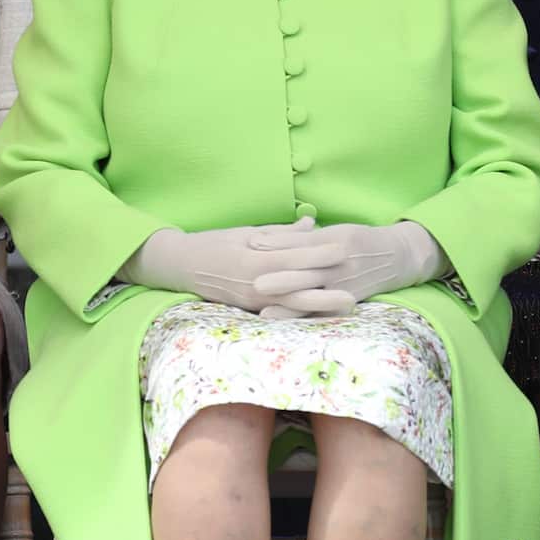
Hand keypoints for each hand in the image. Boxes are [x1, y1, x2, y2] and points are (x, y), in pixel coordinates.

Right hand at [119, 218, 356, 316]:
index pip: (294, 256)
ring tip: (347, 305)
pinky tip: (322, 315)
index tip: (344, 248)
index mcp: (255, 259)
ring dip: (322, 306)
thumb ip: (281, 233)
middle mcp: (256, 283)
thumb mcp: (247, 232)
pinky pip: (282, 312)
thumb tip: (312, 224)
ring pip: (293, 304)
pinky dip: (303, 313)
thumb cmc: (215, 243)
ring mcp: (253, 300)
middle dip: (328, 286)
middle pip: (298, 286)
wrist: (182, 265)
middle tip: (357, 287)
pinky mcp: (251, 309)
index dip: (320, 253)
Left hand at [253, 220, 446, 314]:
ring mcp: (344, 286)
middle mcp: (339, 265)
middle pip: (306, 272)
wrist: (396, 257)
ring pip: (313, 297)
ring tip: (264, 312)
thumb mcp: (334, 231)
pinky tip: (289, 327)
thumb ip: (301, 237)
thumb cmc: (358, 240)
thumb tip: (262, 238)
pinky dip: (305, 319)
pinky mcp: (347, 301)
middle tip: (254, 281)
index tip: (252, 243)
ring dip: (289, 305)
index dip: (277, 243)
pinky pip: (324, 313)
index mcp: (334, 242)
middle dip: (280, 278)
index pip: (302, 243)